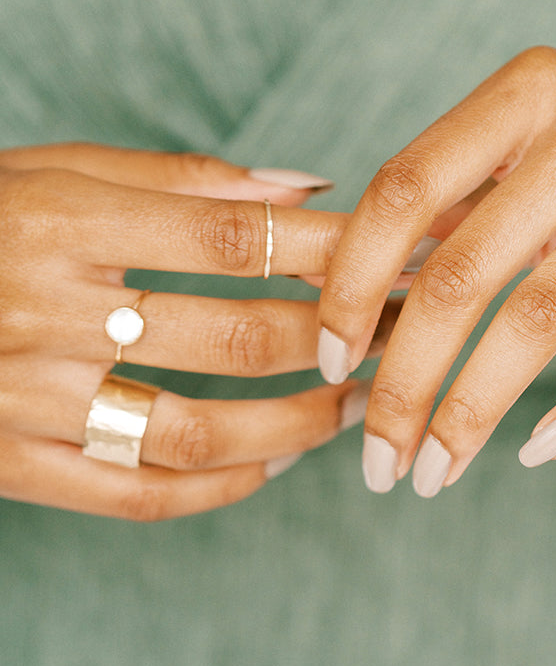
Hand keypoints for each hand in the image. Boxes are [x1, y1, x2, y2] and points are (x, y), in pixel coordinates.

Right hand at [0, 143, 366, 518]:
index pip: (239, 240)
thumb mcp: (60, 169)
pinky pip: (135, 496)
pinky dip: (219, 490)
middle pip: (236, 339)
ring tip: (355, 406)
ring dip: (297, 426)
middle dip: (339, 339)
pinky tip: (273, 467)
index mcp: (64, 223)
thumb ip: (185, 179)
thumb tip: (309, 184)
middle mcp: (45, 314)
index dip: (337, 252)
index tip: (406, 256)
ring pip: (197, 433)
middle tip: (401, 333)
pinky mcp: (9, 463)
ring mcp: (24, 399)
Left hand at [315, 47, 555, 496]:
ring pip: (540, 318)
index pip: (404, 188)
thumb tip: (351, 295)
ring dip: (472, 413)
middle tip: (377, 458)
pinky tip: (538, 450)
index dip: (351, 282)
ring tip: (436, 472)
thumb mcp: (549, 152)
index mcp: (533, 89)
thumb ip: (463, 203)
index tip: (332, 358)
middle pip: (461, 270)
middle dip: (403, 381)